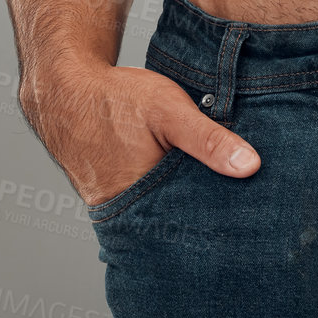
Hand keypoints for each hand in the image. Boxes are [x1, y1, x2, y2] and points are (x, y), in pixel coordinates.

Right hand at [22, 62, 260, 206]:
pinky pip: (144, 201)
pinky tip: (179, 175)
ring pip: (160, 212)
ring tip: (210, 185)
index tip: (248, 211)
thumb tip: (250, 166)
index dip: (220, 217)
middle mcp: (127, 214)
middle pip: (177, 221)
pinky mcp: (111, 196)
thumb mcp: (169, 111)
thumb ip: (208, 140)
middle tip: (235, 200)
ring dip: (183, 199)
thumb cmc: (117, 100)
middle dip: (203, 211)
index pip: (192, 225)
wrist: (66, 92)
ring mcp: (115, 208)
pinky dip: (163, 190)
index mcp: (143, 203)